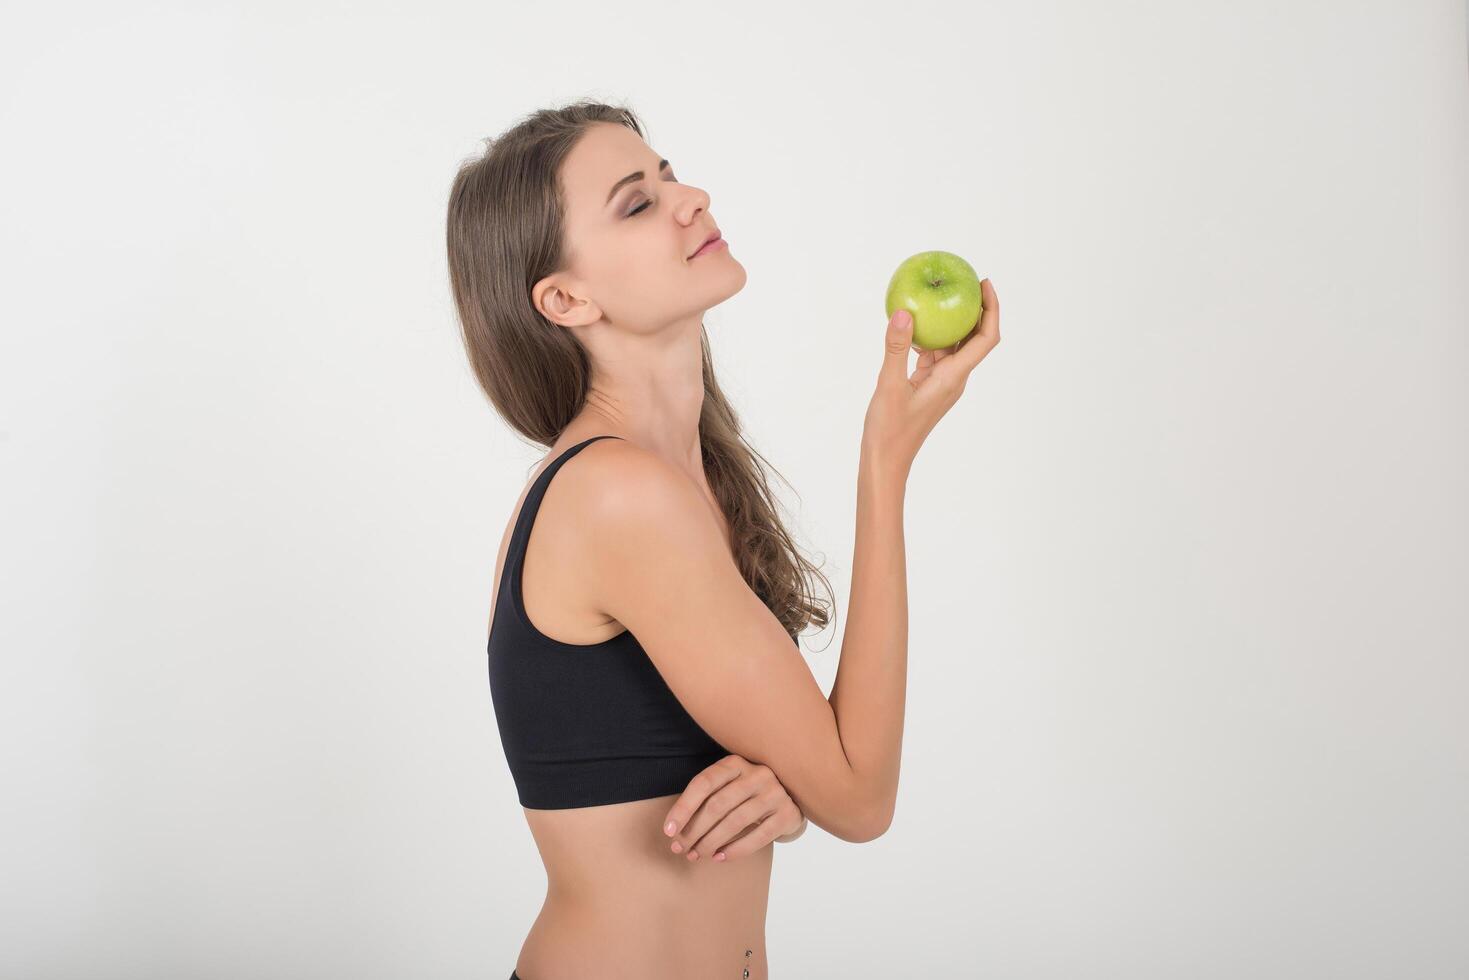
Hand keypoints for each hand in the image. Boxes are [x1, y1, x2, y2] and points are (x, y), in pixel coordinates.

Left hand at [661, 754, 806, 862]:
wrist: (792, 799)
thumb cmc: (747, 795)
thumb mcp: (728, 786)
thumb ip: (706, 799)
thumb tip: (674, 830)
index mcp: (736, 763)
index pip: (704, 783)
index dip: (683, 807)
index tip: (669, 830)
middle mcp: (757, 774)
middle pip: (718, 804)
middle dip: (694, 830)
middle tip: (680, 848)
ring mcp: (775, 793)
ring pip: (736, 821)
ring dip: (711, 842)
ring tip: (696, 855)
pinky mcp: (788, 814)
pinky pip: (758, 836)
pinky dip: (735, 850)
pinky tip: (719, 857)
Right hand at [863, 277, 1000, 473]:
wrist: (886, 461)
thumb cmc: (890, 430)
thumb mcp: (889, 385)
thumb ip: (896, 348)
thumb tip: (902, 312)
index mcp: (953, 378)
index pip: (985, 339)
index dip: (991, 309)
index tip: (984, 284)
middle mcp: (954, 379)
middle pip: (974, 339)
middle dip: (974, 310)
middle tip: (963, 281)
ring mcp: (941, 383)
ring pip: (953, 346)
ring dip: (949, 323)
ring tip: (937, 297)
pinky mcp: (928, 386)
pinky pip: (935, 356)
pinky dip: (928, 339)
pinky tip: (912, 326)